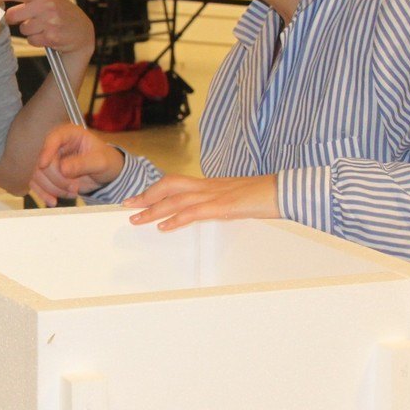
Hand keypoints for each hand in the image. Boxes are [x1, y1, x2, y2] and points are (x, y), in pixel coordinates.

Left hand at [0, 0, 93, 54]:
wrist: (80, 29)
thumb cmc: (58, 7)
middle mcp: (45, 4)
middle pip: (13, 16)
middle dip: (16, 18)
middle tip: (29, 16)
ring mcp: (50, 21)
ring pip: (22, 30)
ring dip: (29, 30)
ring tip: (43, 26)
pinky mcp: (52, 37)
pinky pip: (31, 41)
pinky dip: (36, 40)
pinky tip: (48, 35)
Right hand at [32, 124, 123, 205]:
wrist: (105, 173)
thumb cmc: (106, 161)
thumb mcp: (100, 162)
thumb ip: (83, 164)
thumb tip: (63, 169)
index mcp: (70, 134)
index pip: (53, 138)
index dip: (46, 151)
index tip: (44, 165)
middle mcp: (56, 145)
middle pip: (44, 161)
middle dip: (57, 179)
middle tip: (74, 188)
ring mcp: (49, 160)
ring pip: (38, 175)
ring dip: (53, 188)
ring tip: (73, 193)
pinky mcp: (46, 174)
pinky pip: (36, 184)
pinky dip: (43, 194)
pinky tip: (53, 202)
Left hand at [123, 174, 280, 230]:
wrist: (282, 191)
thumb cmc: (262, 197)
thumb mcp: (233, 200)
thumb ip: (216, 205)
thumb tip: (203, 214)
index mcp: (209, 184)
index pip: (175, 182)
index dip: (154, 189)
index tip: (138, 198)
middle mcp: (208, 186)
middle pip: (169, 185)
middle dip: (146, 195)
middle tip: (127, 206)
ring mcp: (215, 195)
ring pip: (176, 199)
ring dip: (154, 209)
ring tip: (137, 219)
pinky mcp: (223, 206)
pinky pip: (194, 211)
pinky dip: (177, 219)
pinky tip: (165, 227)